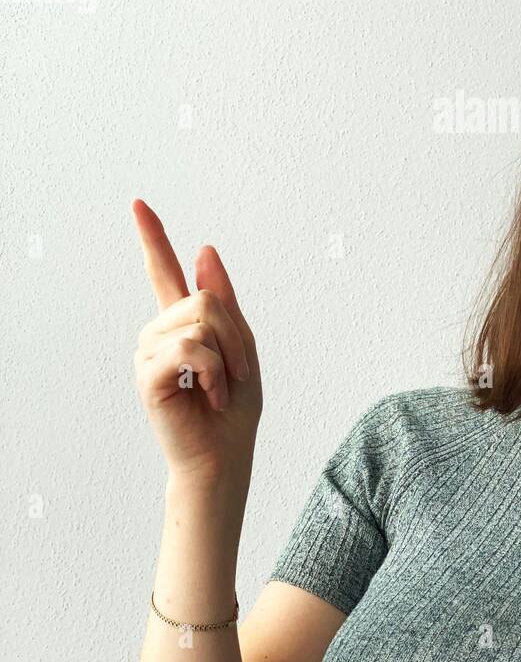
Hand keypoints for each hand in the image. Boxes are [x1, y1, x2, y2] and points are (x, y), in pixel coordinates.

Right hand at [131, 199, 262, 488]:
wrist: (224, 457)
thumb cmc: (233, 408)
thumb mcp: (242, 345)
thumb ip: (225, 300)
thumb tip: (204, 249)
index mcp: (181, 323)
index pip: (164, 271)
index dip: (153, 236)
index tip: (138, 204)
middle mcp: (158, 333)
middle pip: (205, 299)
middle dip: (235, 335)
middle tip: (236, 373)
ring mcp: (148, 354)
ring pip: (201, 321)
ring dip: (227, 357)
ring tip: (218, 387)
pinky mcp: (146, 377)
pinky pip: (191, 348)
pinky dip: (213, 373)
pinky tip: (206, 396)